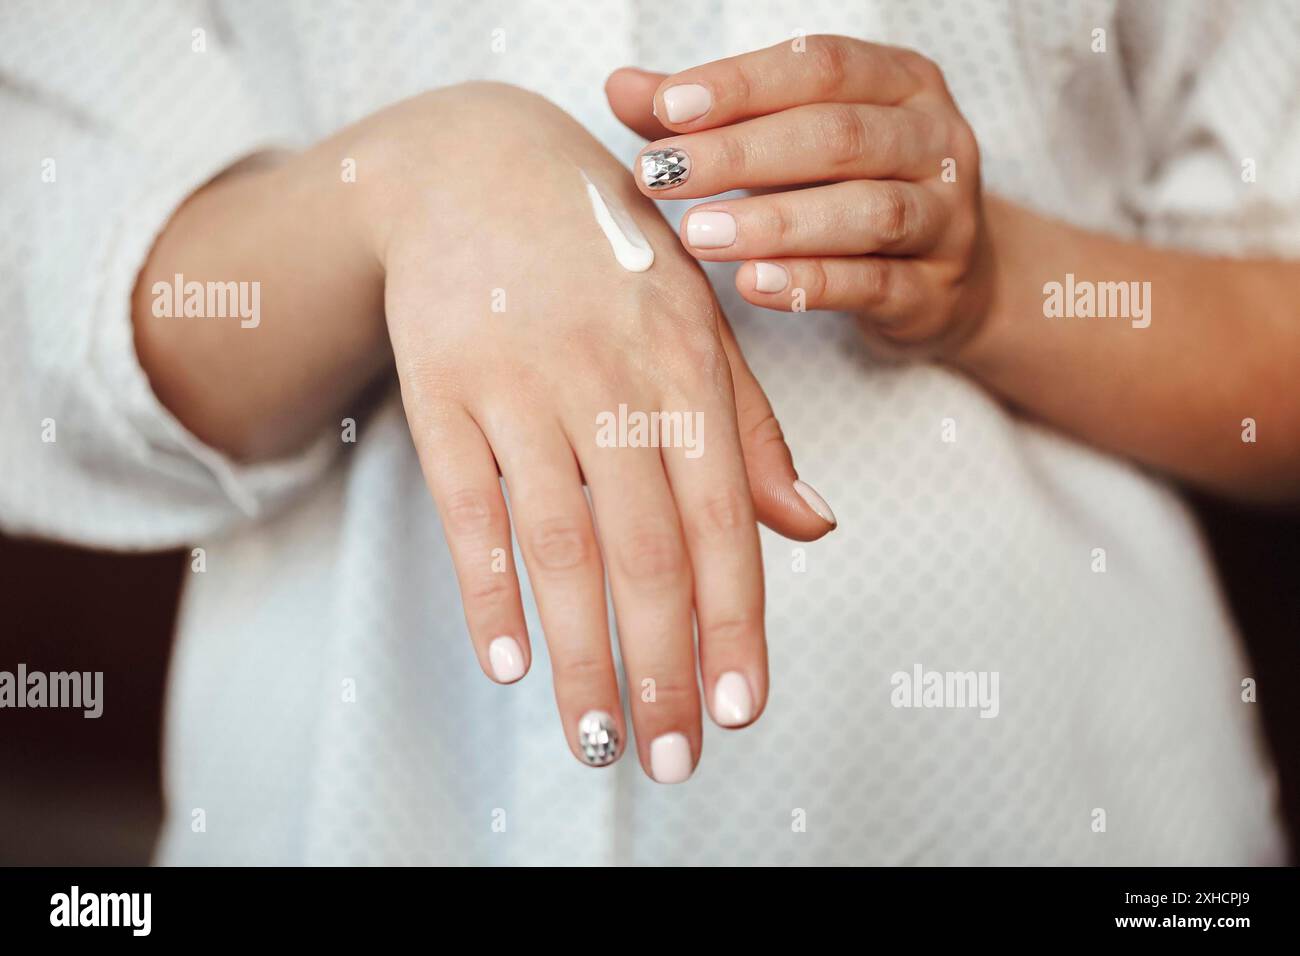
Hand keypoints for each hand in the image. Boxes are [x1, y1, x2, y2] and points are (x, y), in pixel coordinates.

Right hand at [352, 83, 835, 780]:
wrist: (477, 166)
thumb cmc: (606, 260)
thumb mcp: (697, 323)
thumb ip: (752, 430)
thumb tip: (814, 527)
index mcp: (687, 366)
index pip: (724, 518)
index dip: (735, 620)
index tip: (740, 710)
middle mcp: (609, 378)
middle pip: (643, 548)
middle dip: (662, 664)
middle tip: (670, 759)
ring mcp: (519, 383)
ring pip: (557, 542)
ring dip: (579, 651)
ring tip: (597, 741)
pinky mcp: (441, 390)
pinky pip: (466, 506)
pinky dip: (486, 589)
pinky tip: (508, 663)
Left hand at [606, 36, 993, 357]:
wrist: (950, 283)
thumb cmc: (852, 194)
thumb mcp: (792, 144)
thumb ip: (715, 117)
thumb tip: (624, 88)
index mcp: (900, 83)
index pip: (820, 68)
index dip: (742, 85)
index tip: (666, 108)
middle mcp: (935, 141)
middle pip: (837, 137)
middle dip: (740, 154)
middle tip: (661, 175)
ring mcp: (945, 218)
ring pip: (866, 211)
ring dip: (775, 223)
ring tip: (697, 235)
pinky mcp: (935, 291)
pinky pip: (874, 284)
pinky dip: (811, 284)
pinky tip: (751, 285)